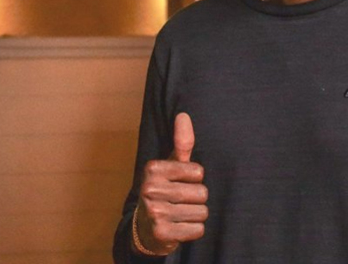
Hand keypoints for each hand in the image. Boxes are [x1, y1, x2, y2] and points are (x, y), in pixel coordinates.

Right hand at [134, 112, 208, 254]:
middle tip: (181, 201)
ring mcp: (154, 212)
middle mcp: (150, 189)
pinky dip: (194, 230)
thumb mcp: (171, 166)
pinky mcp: (161, 233)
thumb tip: (184, 114)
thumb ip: (182, 142)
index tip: (182, 182)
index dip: (196, 179)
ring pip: (201, 212)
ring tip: (181, 213)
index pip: (199, 172)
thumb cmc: (164, 190)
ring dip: (196, 215)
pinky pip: (197, 230)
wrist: (145, 228)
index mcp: (153, 169)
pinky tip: (180, 226)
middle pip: (202, 193)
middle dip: (198, 198)